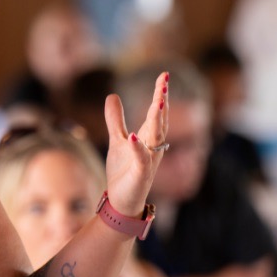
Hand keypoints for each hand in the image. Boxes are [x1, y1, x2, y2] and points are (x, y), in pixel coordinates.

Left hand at [103, 72, 168, 216]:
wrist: (121, 201)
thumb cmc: (124, 171)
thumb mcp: (117, 141)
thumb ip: (115, 120)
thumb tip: (112, 95)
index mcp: (148, 138)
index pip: (156, 112)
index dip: (160, 94)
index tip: (164, 75)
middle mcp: (153, 147)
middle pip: (160, 121)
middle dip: (162, 101)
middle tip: (164, 82)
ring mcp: (148, 161)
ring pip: (155, 138)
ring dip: (156, 120)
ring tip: (157, 102)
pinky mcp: (140, 175)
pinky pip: (141, 160)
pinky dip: (138, 148)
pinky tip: (133, 136)